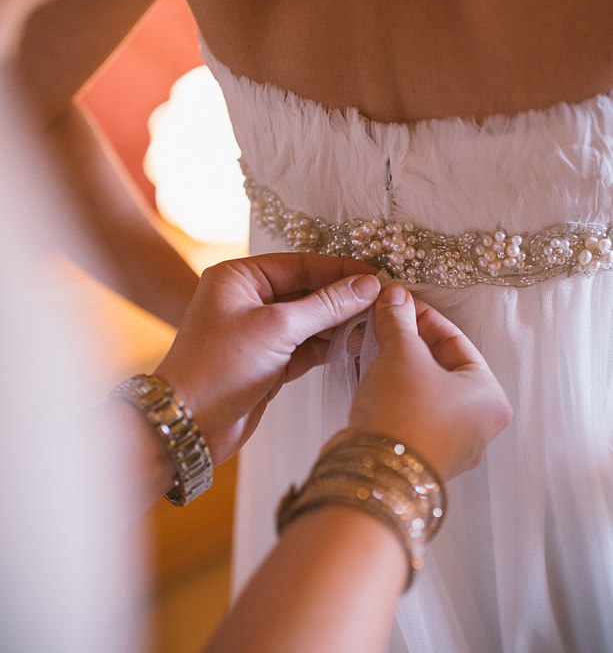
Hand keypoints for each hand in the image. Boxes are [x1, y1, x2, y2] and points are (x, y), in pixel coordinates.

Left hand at [155, 253, 380, 463]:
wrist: (189, 425)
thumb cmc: (218, 368)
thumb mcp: (277, 328)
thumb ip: (325, 305)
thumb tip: (366, 285)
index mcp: (240, 278)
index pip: (300, 264)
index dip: (340, 269)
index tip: (376, 275)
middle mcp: (247, 299)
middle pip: (307, 290)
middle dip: (343, 297)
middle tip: (384, 300)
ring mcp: (258, 331)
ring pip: (310, 320)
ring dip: (340, 323)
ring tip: (377, 322)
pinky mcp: (268, 361)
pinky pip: (306, 346)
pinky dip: (329, 346)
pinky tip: (356, 344)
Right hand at [347, 284, 512, 480]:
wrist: (375, 475)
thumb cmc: (404, 416)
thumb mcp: (402, 353)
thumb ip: (399, 320)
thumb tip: (394, 296)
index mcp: (490, 397)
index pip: (456, 340)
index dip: (423, 315)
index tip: (398, 301)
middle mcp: (476, 424)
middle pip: (440, 365)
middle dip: (407, 340)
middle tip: (382, 321)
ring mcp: (448, 444)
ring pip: (422, 389)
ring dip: (396, 365)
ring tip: (370, 344)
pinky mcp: (418, 455)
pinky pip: (408, 412)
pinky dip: (390, 391)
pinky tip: (367, 374)